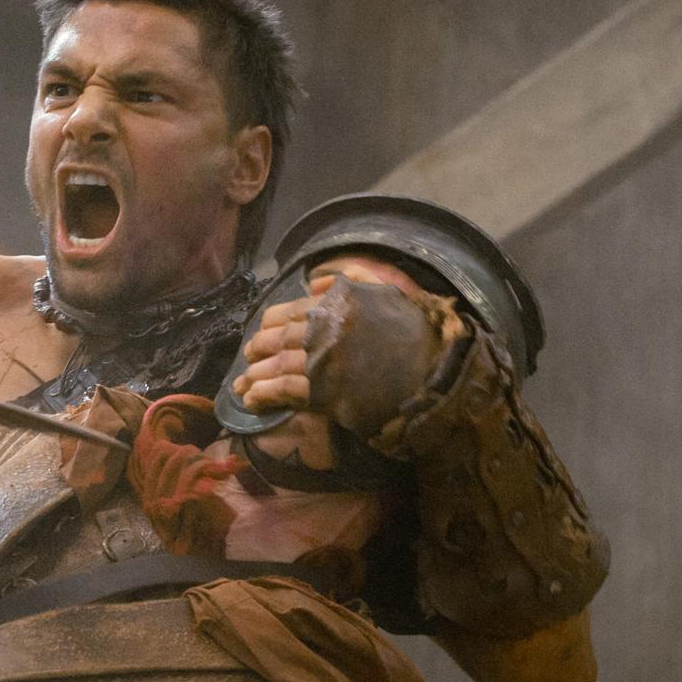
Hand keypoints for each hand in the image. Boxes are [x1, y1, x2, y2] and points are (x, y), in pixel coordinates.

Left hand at [231, 256, 440, 431]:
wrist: (438, 375)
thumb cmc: (419, 336)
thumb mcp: (389, 293)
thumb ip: (353, 280)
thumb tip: (314, 282)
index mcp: (338, 301)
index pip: (291, 310)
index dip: (270, 324)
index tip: (262, 333)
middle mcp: (326, 326)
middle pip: (278, 338)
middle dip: (257, 351)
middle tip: (248, 360)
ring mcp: (324, 359)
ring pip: (277, 364)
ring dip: (255, 376)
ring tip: (242, 386)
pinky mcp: (325, 391)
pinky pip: (284, 390)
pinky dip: (264, 395)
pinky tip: (253, 401)